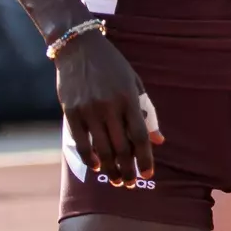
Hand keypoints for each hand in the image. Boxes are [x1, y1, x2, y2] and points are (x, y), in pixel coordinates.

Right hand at [54, 30, 163, 186]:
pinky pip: (81, 142)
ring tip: (116, 180)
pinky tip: (97, 167)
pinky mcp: (71, 112)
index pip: (141, 135)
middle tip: (131, 183)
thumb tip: (159, 140)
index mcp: (129, 98)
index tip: (150, 172)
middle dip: (128, 169)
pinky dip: (90, 158)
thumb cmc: (112, 66)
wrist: (79, 47)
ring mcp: (89, 110)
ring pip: (102, 148)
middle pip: (122, 147)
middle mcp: (110, 106)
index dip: (146, 157)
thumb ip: (146, 112)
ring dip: (110, 168)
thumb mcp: (134, 83)